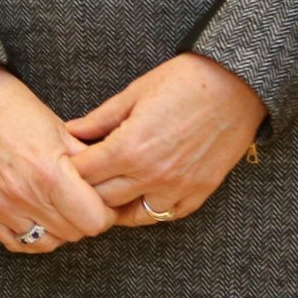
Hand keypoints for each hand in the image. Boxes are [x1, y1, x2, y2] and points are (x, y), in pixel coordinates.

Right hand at [0, 64, 117, 253]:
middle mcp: (25, 195)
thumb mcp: (60, 129)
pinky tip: (38, 217)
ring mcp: (3, 206)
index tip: (105, 201)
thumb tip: (114, 183)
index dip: (106, 212)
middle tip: (83, 200)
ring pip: (50, 242)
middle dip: (85, 217)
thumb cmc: (16, 109)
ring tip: (60, 207)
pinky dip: (33, 236)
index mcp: (50, 172)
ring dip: (61, 228)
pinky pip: (18, 244)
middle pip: (75, 233)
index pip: (95, 220)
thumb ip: (88, 161)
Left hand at [65, 52, 265, 226]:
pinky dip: (149, 210)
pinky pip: (166, 216)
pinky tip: (139, 197)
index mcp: (130, 147)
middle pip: (102, 199)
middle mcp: (151, 174)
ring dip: (116, 206)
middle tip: (79, 181)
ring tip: (106, 193)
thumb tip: (70, 131)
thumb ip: (99, 119)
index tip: (63, 163)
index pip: (83, 174)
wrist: (235, 87)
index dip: (68, 169)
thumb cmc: (183, 82)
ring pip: (132, 215)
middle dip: (85, 190)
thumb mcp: (133, 93)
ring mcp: (177, 188)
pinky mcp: (199, 194)